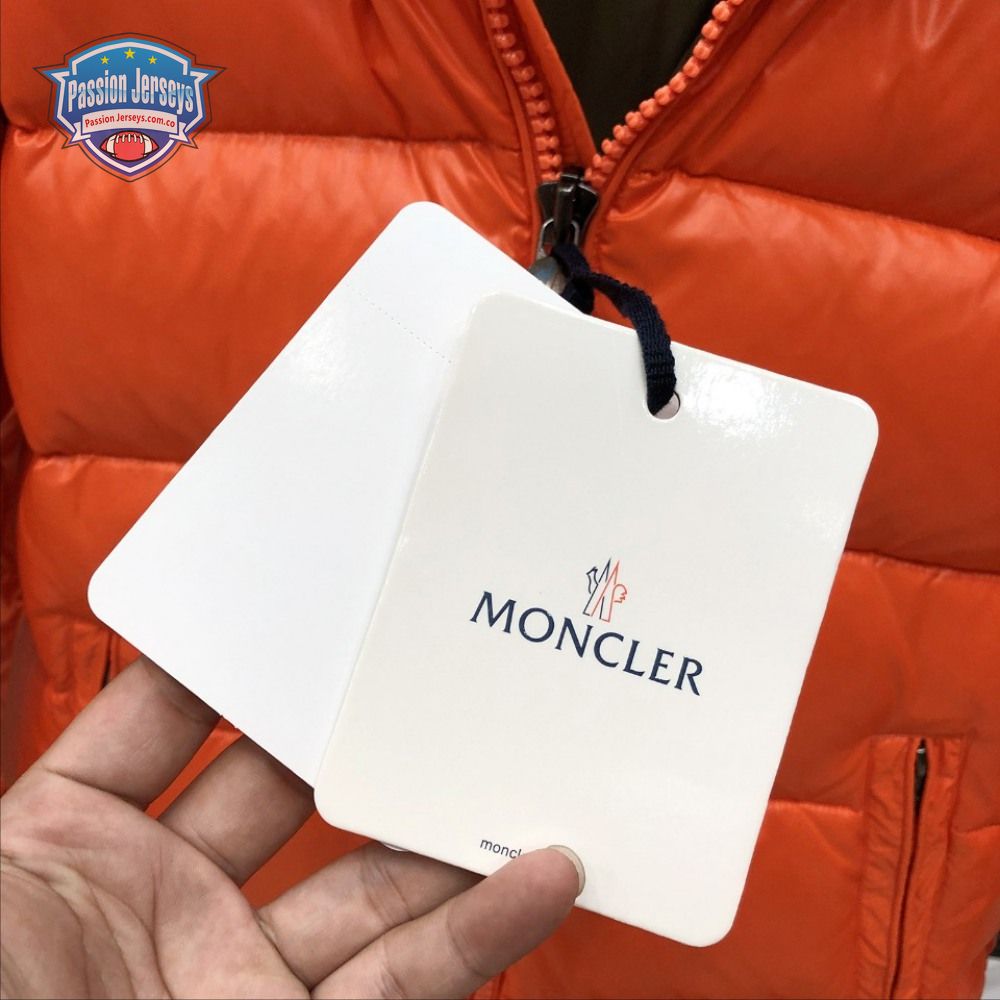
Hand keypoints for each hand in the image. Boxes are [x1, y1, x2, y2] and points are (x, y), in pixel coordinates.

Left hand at [0, 657, 582, 997]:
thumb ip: (93, 756)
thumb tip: (162, 658)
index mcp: (71, 851)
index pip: (169, 724)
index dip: (233, 666)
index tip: (305, 611)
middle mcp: (165, 913)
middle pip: (293, 797)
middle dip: (358, 736)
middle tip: (428, 676)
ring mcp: (235, 985)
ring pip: (370, 893)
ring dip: (446, 837)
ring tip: (515, 772)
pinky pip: (403, 990)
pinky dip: (477, 936)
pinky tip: (535, 880)